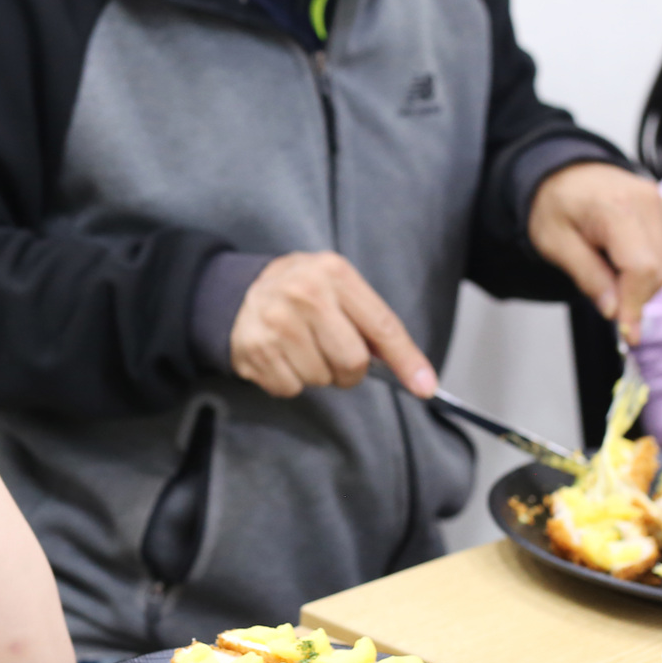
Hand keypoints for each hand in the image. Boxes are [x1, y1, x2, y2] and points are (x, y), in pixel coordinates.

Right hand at [228, 251, 435, 397]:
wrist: (238, 291)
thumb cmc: (300, 292)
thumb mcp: (338, 287)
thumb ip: (372, 322)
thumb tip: (414, 372)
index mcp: (334, 274)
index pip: (381, 326)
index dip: (406, 360)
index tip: (424, 386)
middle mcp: (305, 294)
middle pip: (352, 361)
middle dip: (349, 371)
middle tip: (334, 355)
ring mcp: (277, 323)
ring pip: (321, 379)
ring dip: (317, 374)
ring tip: (301, 349)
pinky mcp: (255, 350)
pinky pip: (291, 388)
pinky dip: (290, 381)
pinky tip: (281, 357)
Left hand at [528, 162, 661, 343]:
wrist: (563, 172)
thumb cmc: (553, 205)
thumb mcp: (555, 244)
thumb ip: (587, 277)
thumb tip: (614, 311)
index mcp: (617, 209)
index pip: (641, 268)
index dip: (635, 304)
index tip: (629, 334)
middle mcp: (647, 204)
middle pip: (655, 271)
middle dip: (633, 297)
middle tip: (605, 304)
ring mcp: (659, 205)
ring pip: (660, 265)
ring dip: (635, 282)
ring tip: (601, 267)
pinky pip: (658, 252)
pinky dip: (639, 266)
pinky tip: (614, 255)